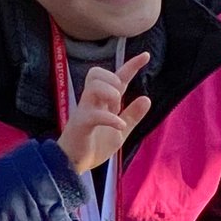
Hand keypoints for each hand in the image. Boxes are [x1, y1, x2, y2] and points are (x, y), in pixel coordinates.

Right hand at [58, 51, 151, 174]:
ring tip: (116, 110)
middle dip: (113, 78)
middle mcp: (91, 102)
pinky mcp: (80, 124)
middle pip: (96, 73)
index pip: (117, 78)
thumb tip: (147, 98)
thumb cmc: (93, 146)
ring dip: (111, 94)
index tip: (146, 55)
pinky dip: (111, 118)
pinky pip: (94, 114)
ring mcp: (84, 111)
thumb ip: (132, 116)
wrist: (74, 164)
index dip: (131, 66)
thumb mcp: (120, 132)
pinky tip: (119, 126)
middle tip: (118, 98)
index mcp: (102, 102)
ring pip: (94, 86)